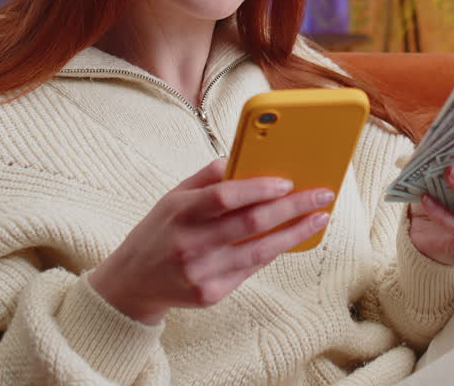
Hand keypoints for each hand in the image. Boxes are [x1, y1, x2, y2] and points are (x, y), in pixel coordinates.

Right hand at [89, 159, 333, 324]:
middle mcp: (189, 244)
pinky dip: (274, 251)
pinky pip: (251, 269)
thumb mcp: (172, 197)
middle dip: (292, 207)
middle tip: (321, 196)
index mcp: (180, 212)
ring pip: (259, 250)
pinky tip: (292, 238)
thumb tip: (245, 159)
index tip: (288, 181)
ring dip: (294, 232)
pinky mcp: (211, 294)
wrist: (132, 283)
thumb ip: (207, 177)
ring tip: (318, 218)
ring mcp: (201, 273)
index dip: (258, 188)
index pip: (224, 196)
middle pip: (251, 223)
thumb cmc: (159, 231)